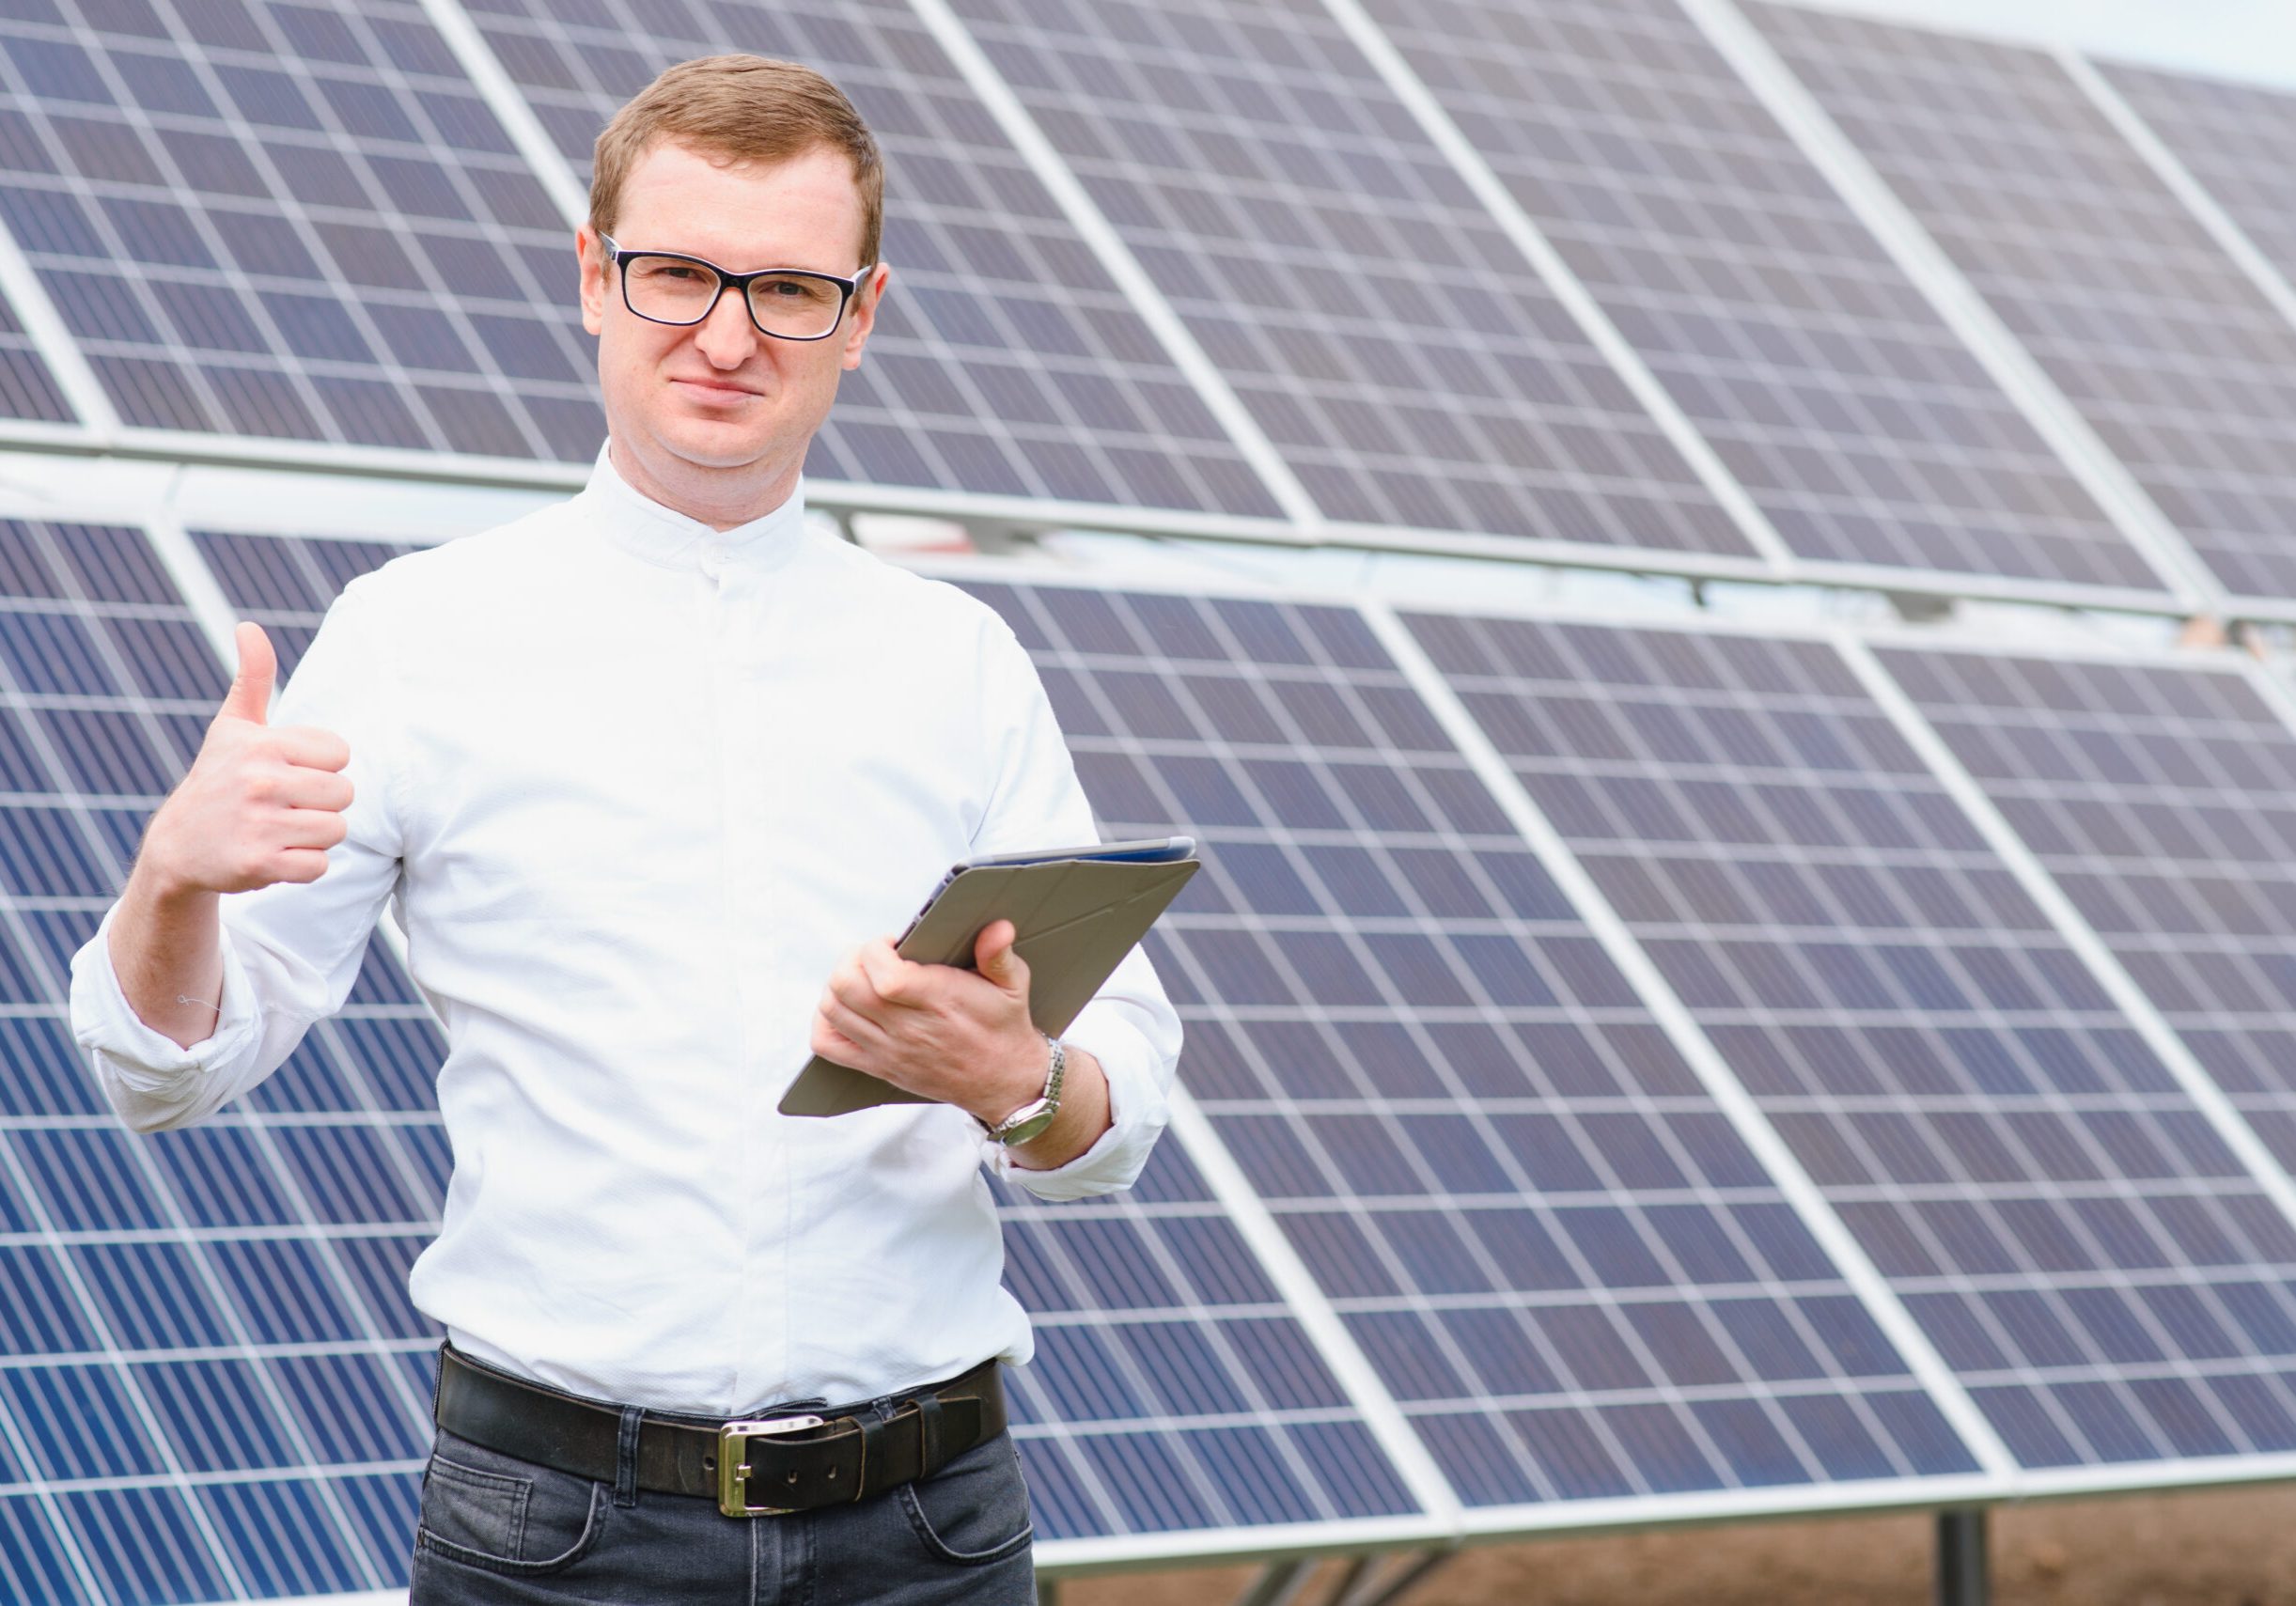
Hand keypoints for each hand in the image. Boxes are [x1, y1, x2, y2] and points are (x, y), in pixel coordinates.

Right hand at [137, 622, 354, 896]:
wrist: (177, 846)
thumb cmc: (218, 778)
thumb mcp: (232, 727)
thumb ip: (252, 678)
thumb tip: (249, 626)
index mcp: (263, 744)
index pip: (341, 753)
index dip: (320, 766)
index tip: (287, 772)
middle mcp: (260, 781)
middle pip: (344, 793)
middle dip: (321, 803)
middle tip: (284, 806)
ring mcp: (260, 824)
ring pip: (337, 830)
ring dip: (314, 835)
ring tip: (279, 829)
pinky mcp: (259, 864)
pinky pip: (319, 866)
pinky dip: (303, 866)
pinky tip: (274, 855)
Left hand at [810, 920, 1048, 1126]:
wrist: (1002, 1080)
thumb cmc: (1004, 1027)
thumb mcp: (1013, 985)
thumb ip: (1000, 954)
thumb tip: (998, 927)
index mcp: (939, 1002)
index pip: (884, 975)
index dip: (877, 949)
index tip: (894, 942)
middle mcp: (908, 1028)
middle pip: (846, 987)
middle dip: (853, 959)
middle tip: (874, 955)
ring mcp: (889, 1050)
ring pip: (832, 1010)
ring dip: (839, 984)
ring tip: (863, 976)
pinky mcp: (878, 1066)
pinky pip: (828, 1045)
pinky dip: (826, 1021)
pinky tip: (848, 1007)